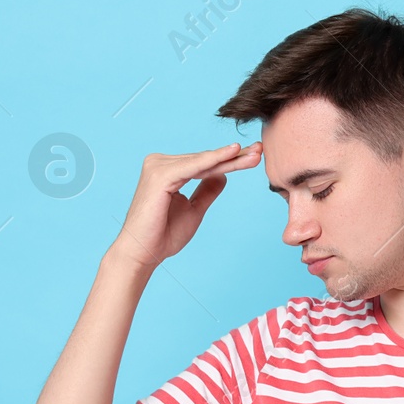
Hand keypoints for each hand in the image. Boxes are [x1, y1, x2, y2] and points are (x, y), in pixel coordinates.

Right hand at [112, 142, 262, 269]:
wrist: (143, 253)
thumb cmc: (164, 234)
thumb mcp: (194, 209)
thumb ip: (206, 190)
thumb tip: (223, 174)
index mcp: (167, 170)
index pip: (204, 164)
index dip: (230, 161)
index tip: (254, 156)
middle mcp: (160, 163)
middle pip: (205, 160)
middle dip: (234, 157)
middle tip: (260, 150)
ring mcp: (158, 167)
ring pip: (203, 163)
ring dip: (229, 159)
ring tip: (255, 155)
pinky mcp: (159, 175)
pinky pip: (193, 167)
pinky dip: (213, 161)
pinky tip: (232, 153)